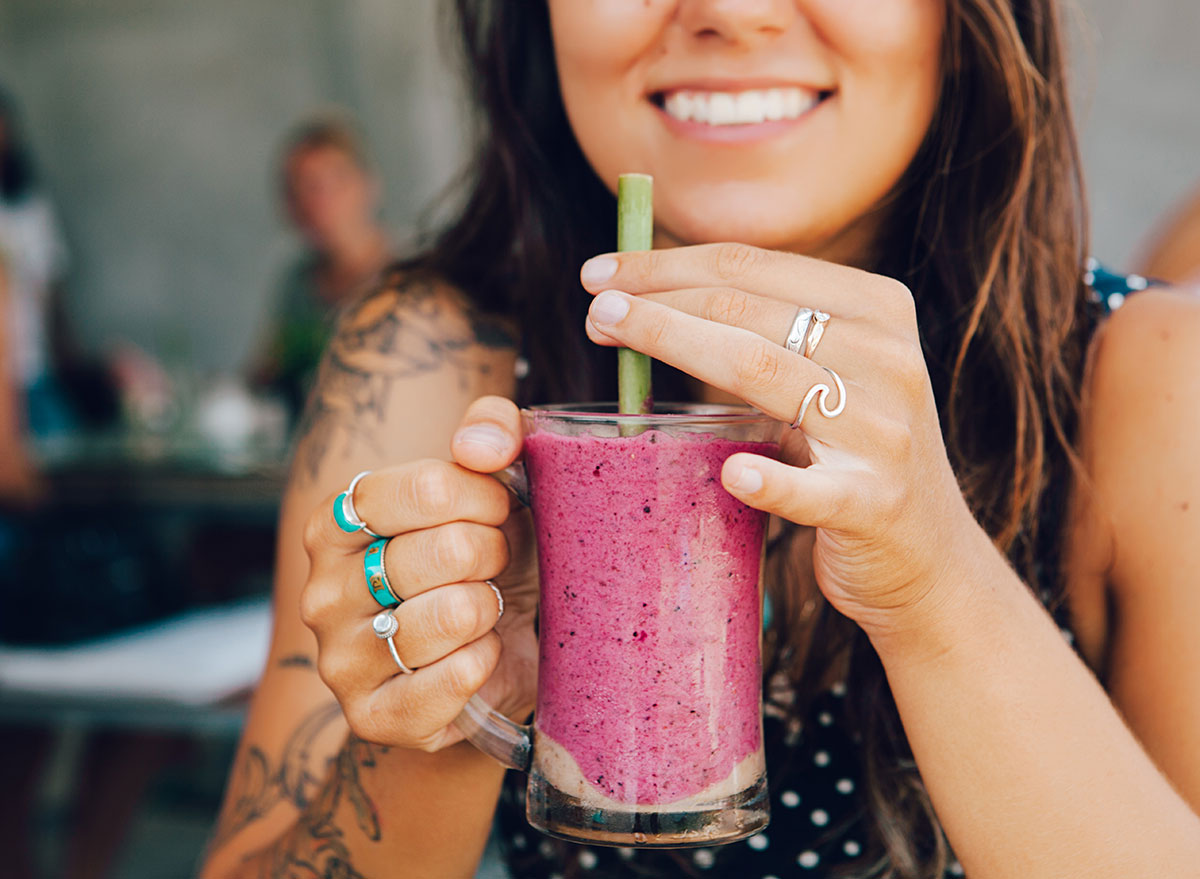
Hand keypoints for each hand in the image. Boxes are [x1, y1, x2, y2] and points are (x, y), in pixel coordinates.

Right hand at [299, 396, 537, 750]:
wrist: (487, 653)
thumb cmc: (483, 558)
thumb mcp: (492, 481)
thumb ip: (491, 429)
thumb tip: (480, 444)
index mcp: (335, 522)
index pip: (429, 487)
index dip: (484, 496)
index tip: (495, 509)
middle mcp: (322, 591)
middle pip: (450, 549)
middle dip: (494, 553)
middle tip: (488, 567)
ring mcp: (341, 659)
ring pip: (457, 613)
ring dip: (491, 609)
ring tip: (480, 611)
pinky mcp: (374, 717)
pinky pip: (458, 678)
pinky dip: (487, 661)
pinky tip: (479, 654)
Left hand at [580, 244, 997, 641]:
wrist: (929, 559)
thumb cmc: (853, 456)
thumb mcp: (830, 377)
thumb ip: (769, 335)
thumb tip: (651, 295)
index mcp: (877, 310)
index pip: (756, 267)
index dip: (670, 263)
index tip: (603, 273)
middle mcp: (888, 358)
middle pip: (750, 309)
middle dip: (659, 299)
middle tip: (594, 306)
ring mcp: (885, 432)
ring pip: (766, 372)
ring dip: (678, 344)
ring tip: (611, 334)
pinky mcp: (875, 504)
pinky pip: (815, 490)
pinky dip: (772, 481)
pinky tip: (731, 473)